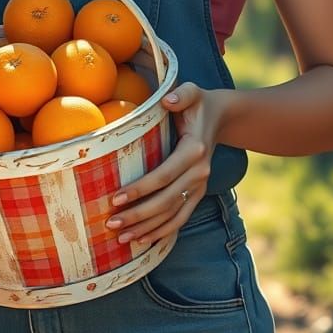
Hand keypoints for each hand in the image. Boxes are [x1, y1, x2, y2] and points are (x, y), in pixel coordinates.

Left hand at [105, 83, 221, 245]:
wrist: (221, 117)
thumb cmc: (197, 103)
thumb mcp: (192, 91)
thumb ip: (181, 94)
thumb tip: (167, 100)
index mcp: (195, 150)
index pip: (164, 175)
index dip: (140, 188)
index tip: (115, 198)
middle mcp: (200, 172)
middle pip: (166, 201)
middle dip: (138, 214)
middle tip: (111, 223)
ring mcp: (201, 186)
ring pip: (173, 215)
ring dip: (147, 229)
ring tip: (121, 238)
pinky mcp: (198, 193)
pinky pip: (181, 218)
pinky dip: (163, 232)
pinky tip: (143, 241)